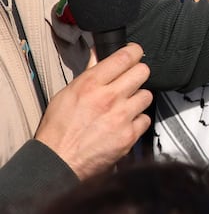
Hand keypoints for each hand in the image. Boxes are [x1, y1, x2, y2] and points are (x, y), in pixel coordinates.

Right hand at [34, 43, 151, 180]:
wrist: (57, 161)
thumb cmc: (58, 129)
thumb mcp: (66, 94)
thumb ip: (88, 72)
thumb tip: (98, 53)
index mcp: (90, 84)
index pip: (125, 57)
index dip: (135, 52)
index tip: (135, 53)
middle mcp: (108, 98)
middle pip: (142, 72)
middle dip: (138, 74)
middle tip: (131, 81)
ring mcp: (121, 117)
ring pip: (147, 95)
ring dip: (138, 99)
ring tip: (125, 106)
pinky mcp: (129, 135)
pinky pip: (145, 119)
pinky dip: (137, 121)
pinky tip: (125, 123)